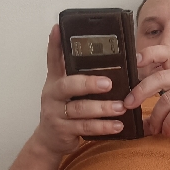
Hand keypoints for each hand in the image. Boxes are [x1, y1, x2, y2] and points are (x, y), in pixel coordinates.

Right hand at [35, 25, 125, 155]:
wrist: (49, 140)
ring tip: (120, 107)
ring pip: (80, 110)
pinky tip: (117, 125)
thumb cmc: (64, 111)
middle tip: (108, 83)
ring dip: (102, 108)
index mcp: (55, 81)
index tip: (58, 28)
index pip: (53, 59)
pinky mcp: (62, 130)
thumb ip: (80, 76)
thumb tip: (111, 61)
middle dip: (88, 84)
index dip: (54, 44)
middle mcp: (52, 95)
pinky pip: (85, 128)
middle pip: (67, 86)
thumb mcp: (67, 92)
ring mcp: (55, 113)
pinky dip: (103, 127)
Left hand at [123, 45, 169, 144]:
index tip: (134, 62)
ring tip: (155, 129)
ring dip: (156, 118)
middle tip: (128, 105)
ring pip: (166, 100)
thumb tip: (135, 118)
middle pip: (159, 77)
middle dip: (139, 92)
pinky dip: (168, 125)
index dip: (148, 53)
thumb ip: (159, 107)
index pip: (165, 52)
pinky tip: (168, 132)